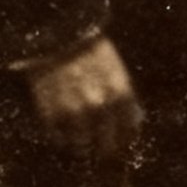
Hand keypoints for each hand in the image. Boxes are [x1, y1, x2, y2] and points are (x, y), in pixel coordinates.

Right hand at [25, 36, 142, 165]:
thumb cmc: (91, 52)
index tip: (121, 143)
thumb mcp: (117, 70)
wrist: (59, 37)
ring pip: (81, 148)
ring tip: (80, 141)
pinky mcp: (51, 115)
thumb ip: (126, 98)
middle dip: (105, 148)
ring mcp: (74, 113)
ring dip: (82, 147)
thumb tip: (135, 122)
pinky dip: (61, 139)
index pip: (128, 132)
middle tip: (100, 148)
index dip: (125, 140)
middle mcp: (99, 107)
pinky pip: (59, 140)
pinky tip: (63, 131)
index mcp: (120, 94)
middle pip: (106, 147)